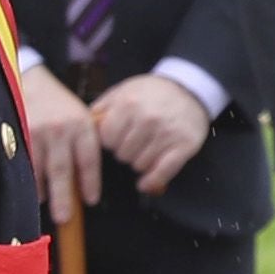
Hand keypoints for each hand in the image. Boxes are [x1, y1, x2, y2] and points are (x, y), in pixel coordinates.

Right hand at [13, 59, 104, 223]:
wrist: (31, 81)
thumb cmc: (59, 106)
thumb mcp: (80, 118)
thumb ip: (84, 144)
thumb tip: (86, 183)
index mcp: (82, 125)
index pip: (89, 160)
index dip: (90, 183)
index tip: (90, 201)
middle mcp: (61, 130)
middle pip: (63, 170)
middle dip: (65, 197)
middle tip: (66, 218)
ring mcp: (37, 132)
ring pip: (41, 170)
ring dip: (44, 192)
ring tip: (47, 206)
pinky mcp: (19, 134)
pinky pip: (24, 164)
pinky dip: (28, 180)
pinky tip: (32, 192)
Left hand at [89, 72, 212, 188]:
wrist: (189, 90)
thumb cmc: (153, 93)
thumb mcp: (124, 90)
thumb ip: (102, 107)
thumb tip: (85, 127)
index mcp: (129, 104)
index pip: (106, 139)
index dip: (109, 141)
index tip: (116, 139)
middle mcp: (148, 119)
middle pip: (122, 154)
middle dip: (124, 152)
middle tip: (133, 144)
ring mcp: (167, 133)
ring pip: (140, 165)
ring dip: (139, 162)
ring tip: (145, 151)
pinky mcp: (185, 146)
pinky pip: (162, 172)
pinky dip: (152, 181)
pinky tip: (145, 183)